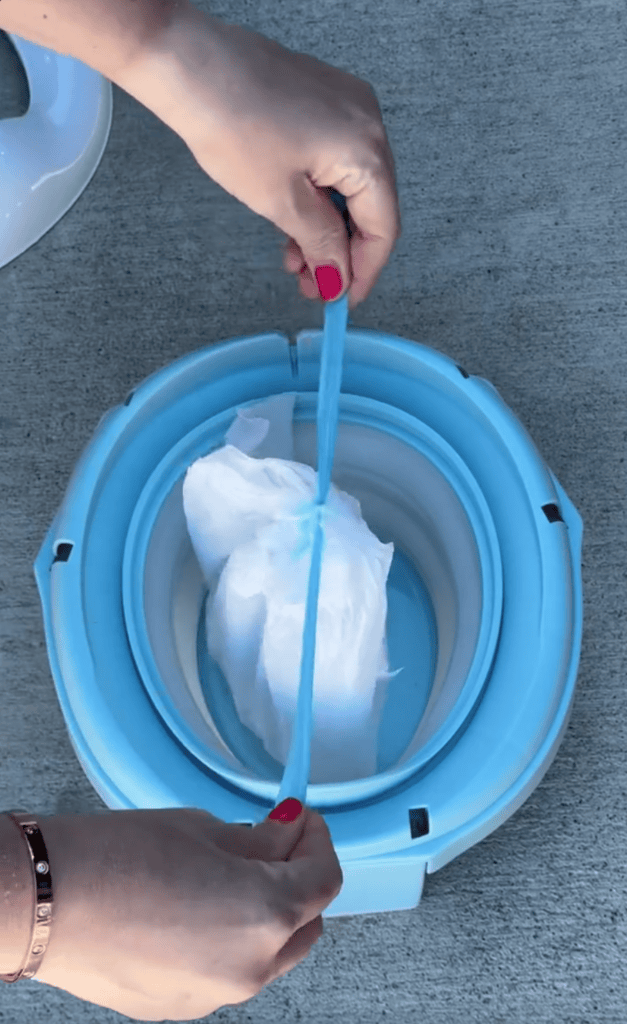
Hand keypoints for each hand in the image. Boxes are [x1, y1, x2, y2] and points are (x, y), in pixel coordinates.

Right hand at [35, 804, 342, 1021]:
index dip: (318, 840)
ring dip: (268, 915)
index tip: (301, 820)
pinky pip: (227, 972)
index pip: (324, 879)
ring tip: (230, 874)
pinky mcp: (182, 1007)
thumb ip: (259, 839)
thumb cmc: (121, 857)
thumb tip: (287, 834)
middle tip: (274, 842)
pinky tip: (197, 907)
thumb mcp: (203, 830)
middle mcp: (252, 967)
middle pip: (306, 924)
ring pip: (270, 956)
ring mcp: (216, 995)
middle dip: (299, 881)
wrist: (49, 901)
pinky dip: (230, 941)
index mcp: (267, 914)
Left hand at [143, 5, 401, 309]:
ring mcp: (347, 108)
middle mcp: (368, 123)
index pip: (383, 227)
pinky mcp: (323, 102)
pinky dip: (318, 195)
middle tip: (311, 285)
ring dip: (325, 227)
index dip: (364, 271)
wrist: (188, 66)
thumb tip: (338, 277)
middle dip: (341, 252)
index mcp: (366, 150)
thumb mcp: (281, 201)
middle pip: (370, 207)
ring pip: (349, 187)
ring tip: (293, 258)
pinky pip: (334, 161)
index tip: (341, 301)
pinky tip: (292, 219)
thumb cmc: (231, 122)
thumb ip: (320, 244)